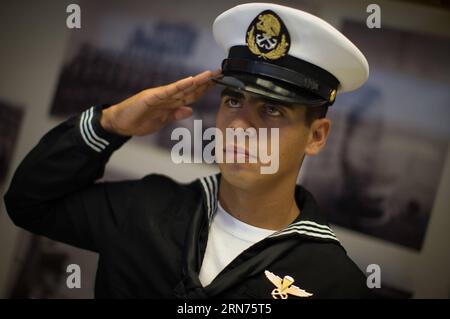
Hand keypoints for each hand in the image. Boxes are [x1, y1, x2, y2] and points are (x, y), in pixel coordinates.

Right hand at [100, 69, 218, 135]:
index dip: (204, 89)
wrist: (119, 124)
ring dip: (196, 81)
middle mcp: (166, 96)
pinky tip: (189, 81)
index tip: (217, 83)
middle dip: (205, 82)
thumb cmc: (139, 121)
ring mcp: (159, 95)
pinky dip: (179, 86)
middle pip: (189, 88)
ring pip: (181, 87)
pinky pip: (167, 91)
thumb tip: (190, 110)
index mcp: (170, 102)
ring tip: (209, 75)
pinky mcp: (150, 97)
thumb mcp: (162, 121)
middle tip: (219, 73)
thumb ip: (176, 114)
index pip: (191, 94)